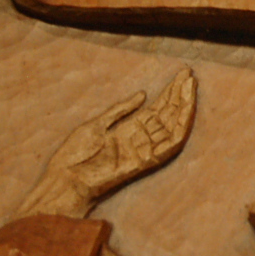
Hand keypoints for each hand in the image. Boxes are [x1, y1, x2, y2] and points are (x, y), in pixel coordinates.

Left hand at [18, 69, 195, 217]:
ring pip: (172, 127)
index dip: (168, 93)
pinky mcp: (145, 162)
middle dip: (178, 95)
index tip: (180, 76)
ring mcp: (143, 150)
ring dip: (183, 107)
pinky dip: (180, 128)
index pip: (155, 109)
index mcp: (128, 130)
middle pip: (166, 115)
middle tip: (189, 75)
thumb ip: (120, 110)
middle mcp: (140, 139)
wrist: (63, 180)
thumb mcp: (95, 124)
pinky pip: (169, 145)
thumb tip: (143, 94)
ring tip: (190, 86)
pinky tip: (186, 111)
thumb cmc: (73, 156)